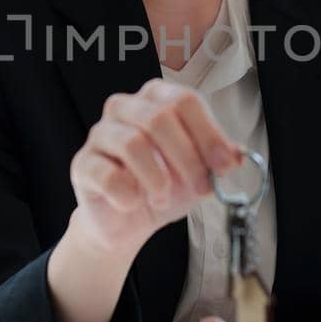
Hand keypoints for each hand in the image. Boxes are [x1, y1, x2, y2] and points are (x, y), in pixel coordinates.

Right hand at [68, 79, 241, 258]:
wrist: (128, 222)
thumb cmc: (164, 187)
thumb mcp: (200, 172)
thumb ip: (218, 159)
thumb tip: (237, 155)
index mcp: (156, 98)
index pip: (185, 100)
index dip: (209, 134)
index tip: (224, 166)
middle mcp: (125, 107)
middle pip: (160, 118)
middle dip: (188, 159)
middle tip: (201, 189)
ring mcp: (100, 133)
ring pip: (133, 143)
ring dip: (158, 180)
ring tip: (162, 198)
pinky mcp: (83, 164)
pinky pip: (109, 175)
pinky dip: (130, 196)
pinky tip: (134, 203)